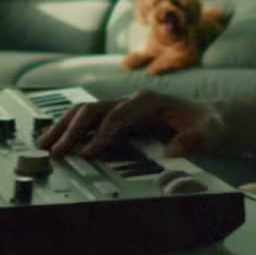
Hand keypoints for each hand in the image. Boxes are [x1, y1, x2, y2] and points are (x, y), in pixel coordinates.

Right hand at [36, 90, 223, 158]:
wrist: (210, 119)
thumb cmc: (208, 125)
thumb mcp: (209, 133)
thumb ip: (193, 140)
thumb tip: (173, 151)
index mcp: (149, 101)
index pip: (117, 116)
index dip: (101, 135)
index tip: (87, 153)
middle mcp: (132, 101)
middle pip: (94, 110)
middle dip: (72, 129)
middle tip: (55, 149)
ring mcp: (124, 107)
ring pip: (86, 113)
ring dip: (65, 127)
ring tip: (44, 143)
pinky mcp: (120, 118)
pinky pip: (91, 121)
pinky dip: (72, 129)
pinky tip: (57, 140)